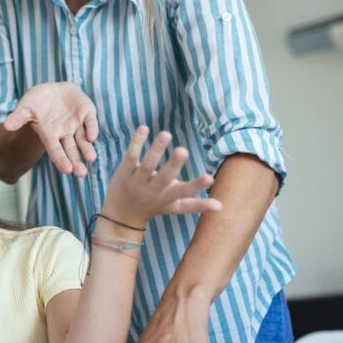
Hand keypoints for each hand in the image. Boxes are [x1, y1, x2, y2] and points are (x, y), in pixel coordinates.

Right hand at [3, 82, 97, 176]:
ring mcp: (76, 124)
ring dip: (87, 148)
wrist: (52, 89)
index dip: (61, 160)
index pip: (55, 150)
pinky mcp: (86, 113)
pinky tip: (92, 137)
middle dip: (76, 161)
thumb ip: (18, 117)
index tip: (67, 170)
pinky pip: (90, 122)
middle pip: (71, 150)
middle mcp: (64, 133)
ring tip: (91, 158)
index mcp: (50, 135)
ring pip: (83, 140)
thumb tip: (6, 126)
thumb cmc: (36, 101)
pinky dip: (92, 129)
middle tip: (81, 174)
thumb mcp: (25, 107)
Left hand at [104, 127, 221, 227]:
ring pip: (147, 165)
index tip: (210, 178)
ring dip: (156, 150)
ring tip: (165, 134)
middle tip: (183, 151)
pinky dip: (136, 142)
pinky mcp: (125, 171)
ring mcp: (137, 181)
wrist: (121, 214)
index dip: (197, 186)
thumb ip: (197, 205)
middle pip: (164, 178)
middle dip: (173, 165)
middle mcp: (153, 190)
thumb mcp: (174, 207)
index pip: (184, 193)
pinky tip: (144, 128)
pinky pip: (131, 156)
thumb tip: (222, 205)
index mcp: (168, 198)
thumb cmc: (154, 206)